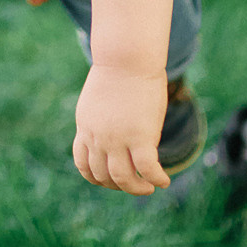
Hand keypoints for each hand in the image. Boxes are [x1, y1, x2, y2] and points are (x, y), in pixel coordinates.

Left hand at [73, 62, 170, 195]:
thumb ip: (102, 120)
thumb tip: (115, 131)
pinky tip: (164, 181)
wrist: (127, 58)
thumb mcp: (100, 99)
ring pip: (123, 179)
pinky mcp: (140, 137)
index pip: (83, 165)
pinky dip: (156, 179)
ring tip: (148, 188)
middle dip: (117, 186)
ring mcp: (117, 139)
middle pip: (102, 176)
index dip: (96, 178)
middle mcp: (97, 137)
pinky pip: (147, 169)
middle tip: (134, 184)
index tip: (110, 180)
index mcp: (86, 127)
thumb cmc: (118, 72)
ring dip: (136, 189)